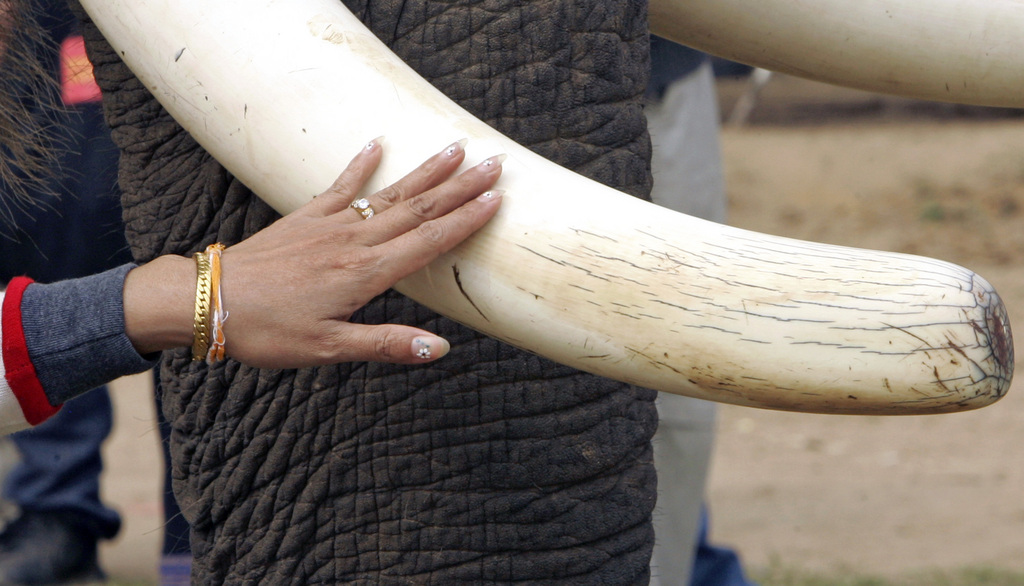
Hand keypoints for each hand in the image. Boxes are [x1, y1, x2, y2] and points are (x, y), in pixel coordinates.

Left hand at [123, 138, 502, 366]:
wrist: (209, 300)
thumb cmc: (268, 331)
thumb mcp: (328, 349)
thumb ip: (387, 344)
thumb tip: (441, 349)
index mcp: (365, 273)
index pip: (428, 241)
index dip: (465, 220)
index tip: (496, 198)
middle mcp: (354, 242)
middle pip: (418, 209)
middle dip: (459, 186)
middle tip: (494, 163)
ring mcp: (329, 225)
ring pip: (389, 193)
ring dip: (425, 171)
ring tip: (455, 148)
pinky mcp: (306, 218)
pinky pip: (341, 185)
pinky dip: (361, 164)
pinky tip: (377, 144)